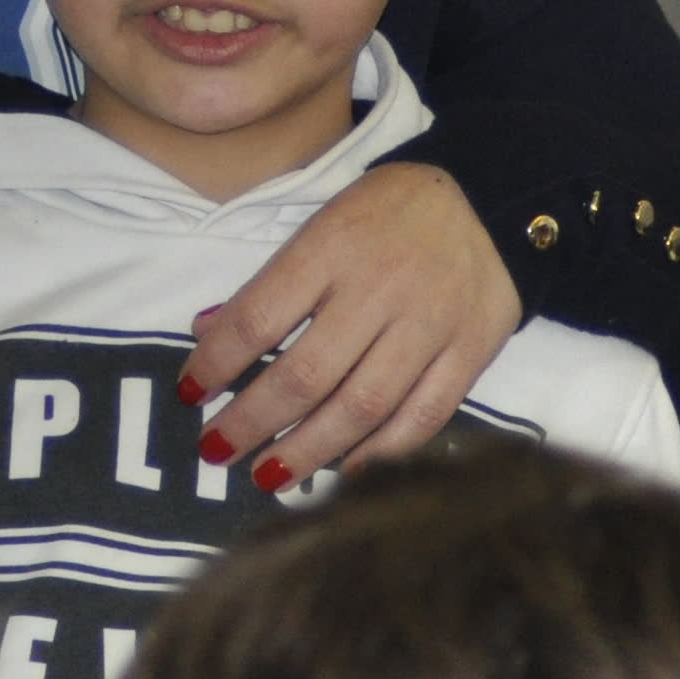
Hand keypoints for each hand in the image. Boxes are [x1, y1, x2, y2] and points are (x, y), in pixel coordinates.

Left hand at [176, 165, 523, 487]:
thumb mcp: (319, 223)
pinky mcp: (471, 353)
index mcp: (330, 248)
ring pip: (362, 406)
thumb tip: (204, 330)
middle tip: (216, 451)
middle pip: (305, 374)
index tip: (188, 395)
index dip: (216, 363)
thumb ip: (268, 282)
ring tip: (269, 478)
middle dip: (253, 421)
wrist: (491, 200)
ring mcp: (429, 325)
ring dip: (308, 451)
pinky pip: (423, 416)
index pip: (258, 317)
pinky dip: (382, 453)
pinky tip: (345, 472)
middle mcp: (379, 290)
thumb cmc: (387, 213)